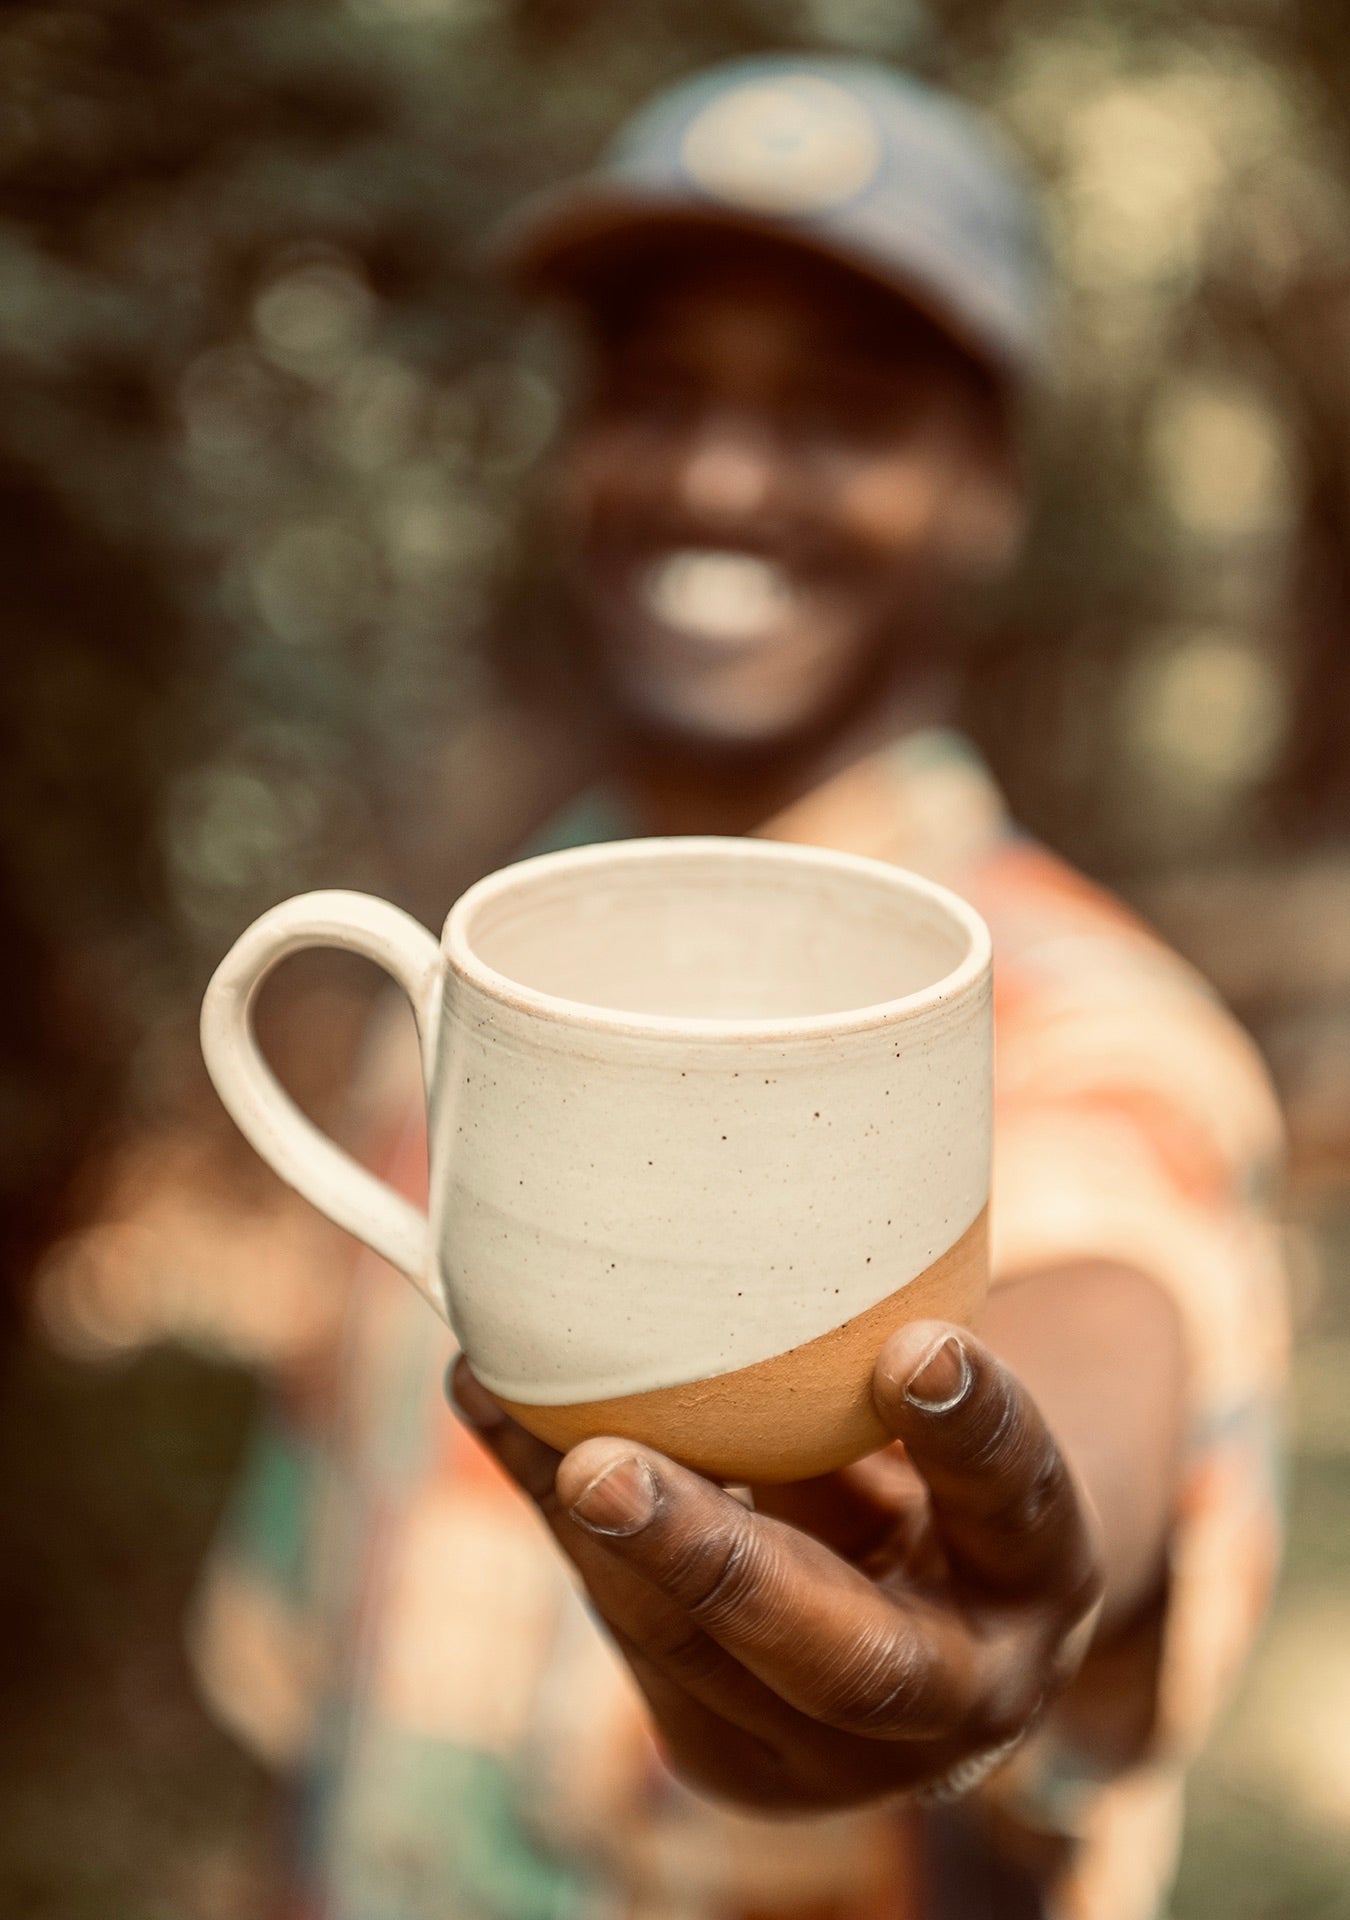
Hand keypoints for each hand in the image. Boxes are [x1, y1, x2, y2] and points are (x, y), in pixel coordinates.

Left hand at [448, 1322, 1102, 1812]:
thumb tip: (765, 1228)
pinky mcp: (735, 1754)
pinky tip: (495, 1402)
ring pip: (700, 1660)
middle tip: (606, 1473)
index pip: (1017, 1504)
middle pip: (839, 1655)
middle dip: (713, 1565)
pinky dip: (560, 1518)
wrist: (945, 1626)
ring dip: (597, 1538)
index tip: (919, 1346)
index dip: (973, 1431)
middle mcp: (961, 1696)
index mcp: (1040, 1584)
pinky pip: (634, 1639)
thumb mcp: (942, 1418)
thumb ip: (880, 1367)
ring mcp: (839, 1756)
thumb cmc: (942, 1473)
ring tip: (516, 1406)